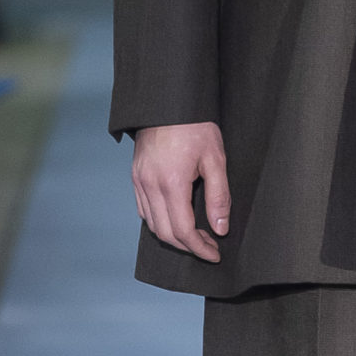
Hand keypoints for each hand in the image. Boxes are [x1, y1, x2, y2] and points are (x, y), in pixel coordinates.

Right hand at [132, 121, 228, 261]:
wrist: (168, 101)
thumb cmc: (195, 126)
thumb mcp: (215, 159)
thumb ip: (219, 196)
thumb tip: (220, 228)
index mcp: (171, 183)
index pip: (183, 230)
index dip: (200, 248)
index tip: (214, 254)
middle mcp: (150, 186)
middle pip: (165, 233)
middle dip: (188, 247)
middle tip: (209, 247)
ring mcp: (139, 181)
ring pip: (152, 224)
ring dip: (173, 236)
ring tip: (196, 236)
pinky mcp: (136, 176)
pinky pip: (144, 210)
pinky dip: (159, 222)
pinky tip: (175, 219)